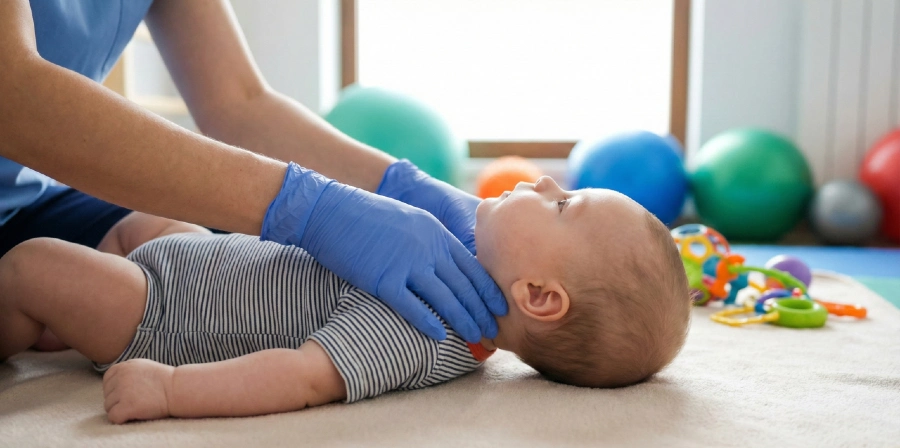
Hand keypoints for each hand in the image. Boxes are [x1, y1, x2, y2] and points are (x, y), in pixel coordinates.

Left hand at [103, 359, 173, 423]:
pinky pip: (113, 417)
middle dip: (119, 400)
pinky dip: (122, 419)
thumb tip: (113, 379)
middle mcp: (121, 376)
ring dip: (121, 409)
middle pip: (107, 395)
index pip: (107, 381)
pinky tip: (134, 414)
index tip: (132, 391)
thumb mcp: (143, 366)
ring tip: (139, 405)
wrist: (178, 389)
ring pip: (109, 407)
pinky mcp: (126, 406)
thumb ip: (127, 370)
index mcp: (124, 366)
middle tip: (138, 399)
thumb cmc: (164, 380)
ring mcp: (123, 391)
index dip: (117, 389)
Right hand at [261, 163, 504, 340]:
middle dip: (482, 311)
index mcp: (436, 232)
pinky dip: (428, 322)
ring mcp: (406, 263)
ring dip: (463, 320)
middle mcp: (427, 247)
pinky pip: (411, 306)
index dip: (487, 290)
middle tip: (495, 332)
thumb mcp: (410, 220)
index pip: (471, 267)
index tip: (500, 308)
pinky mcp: (383, 278)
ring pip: (444, 298)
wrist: (330, 210)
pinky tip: (441, 336)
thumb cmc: (367, 217)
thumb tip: (448, 266)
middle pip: (463, 286)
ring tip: (477, 337)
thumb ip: (431, 241)